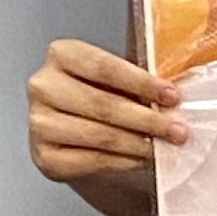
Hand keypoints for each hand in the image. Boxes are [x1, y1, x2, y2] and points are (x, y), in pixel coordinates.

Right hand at [27, 39, 184, 215]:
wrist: (68, 129)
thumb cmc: (95, 94)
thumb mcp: (112, 77)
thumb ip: (136, 82)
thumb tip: (171, 99)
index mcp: (61, 55)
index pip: (105, 68)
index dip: (141, 83)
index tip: (172, 96)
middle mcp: (43, 87)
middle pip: (103, 104)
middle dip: (147, 119)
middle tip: (177, 130)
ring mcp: (39, 123)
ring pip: (99, 135)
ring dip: (138, 143)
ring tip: (162, 145)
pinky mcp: (45, 156)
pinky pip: (92, 160)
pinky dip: (122, 161)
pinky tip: (140, 157)